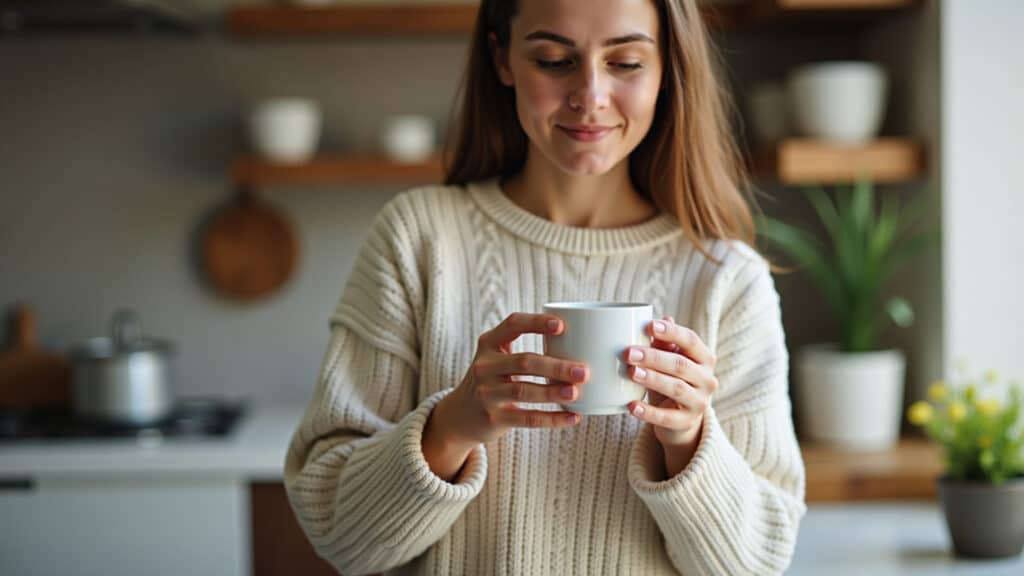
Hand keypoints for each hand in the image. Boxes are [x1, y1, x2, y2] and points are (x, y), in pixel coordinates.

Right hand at [422, 312, 588, 479]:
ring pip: (524, 391)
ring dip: (553, 392)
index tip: (562, 326)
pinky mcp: (493, 419)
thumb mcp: (496, 359)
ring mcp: (487, 393)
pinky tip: (572, 417)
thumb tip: (578, 349)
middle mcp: (484, 366)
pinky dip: (552, 418)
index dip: (536, 323)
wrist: (460, 416)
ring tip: (576, 392)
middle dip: (556, 366)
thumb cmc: (492, 380)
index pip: (513, 325)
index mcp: (489, 344)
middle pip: (524, 362)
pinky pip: (527, 419)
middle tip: (582, 371)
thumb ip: (524, 352)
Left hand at [624, 316, 717, 474]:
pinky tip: (632, 406)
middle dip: (653, 357)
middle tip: (628, 352)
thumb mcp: (668, 360)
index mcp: (704, 358)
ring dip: (652, 379)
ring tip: (631, 373)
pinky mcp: (687, 422)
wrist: (680, 418)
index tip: (649, 325)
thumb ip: (664, 343)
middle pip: (680, 365)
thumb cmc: (671, 379)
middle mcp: (707, 379)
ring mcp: (700, 402)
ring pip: (676, 388)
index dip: (671, 332)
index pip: (691, 341)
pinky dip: (649, 412)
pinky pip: (667, 418)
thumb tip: (663, 317)